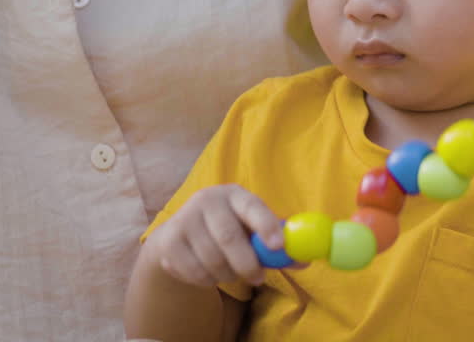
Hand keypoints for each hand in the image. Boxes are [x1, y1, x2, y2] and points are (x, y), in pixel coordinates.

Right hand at [146, 185, 282, 287]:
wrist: (179, 237)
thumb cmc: (227, 231)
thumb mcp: (251, 231)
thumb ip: (275, 245)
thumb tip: (305, 260)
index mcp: (234, 194)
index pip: (252, 206)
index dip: (266, 225)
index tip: (279, 246)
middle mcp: (206, 201)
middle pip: (229, 237)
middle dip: (247, 263)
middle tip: (259, 278)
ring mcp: (184, 219)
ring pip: (212, 259)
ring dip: (227, 274)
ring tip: (231, 272)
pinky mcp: (168, 242)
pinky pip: (194, 271)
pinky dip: (208, 280)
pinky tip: (209, 273)